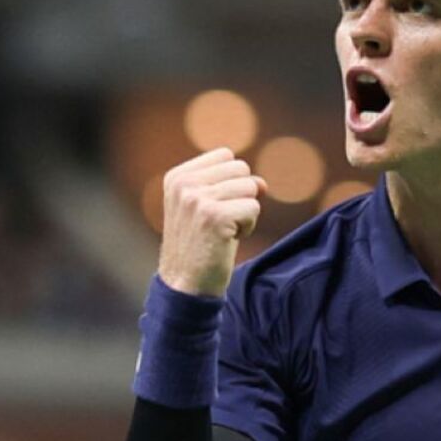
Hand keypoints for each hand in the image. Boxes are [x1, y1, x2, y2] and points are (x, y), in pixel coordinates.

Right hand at [158, 148, 267, 296]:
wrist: (185, 284)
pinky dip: (248, 226)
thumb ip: (231, 186)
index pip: (225, 155)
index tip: (215, 207)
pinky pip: (253, 207)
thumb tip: (262, 183)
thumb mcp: (208, 208)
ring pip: (250, 188)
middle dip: (241, 195)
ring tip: (224, 231)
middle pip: (241, 169)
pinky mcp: (214, 216)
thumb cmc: (200, 246)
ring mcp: (197, 199)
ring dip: (245, 212)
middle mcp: (184, 184)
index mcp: (177, 177)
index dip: (232, 181)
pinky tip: (228, 240)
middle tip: (222, 221)